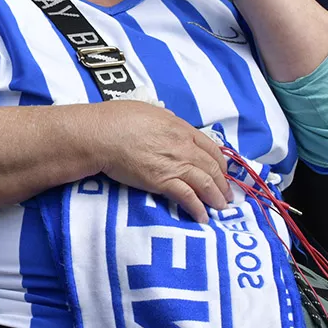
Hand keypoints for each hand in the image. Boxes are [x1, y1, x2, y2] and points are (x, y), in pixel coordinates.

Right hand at [91, 101, 231, 223]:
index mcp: (180, 128)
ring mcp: (175, 164)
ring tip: (220, 208)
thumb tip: (170, 122)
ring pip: (206, 183)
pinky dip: (198, 208)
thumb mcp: (147, 110)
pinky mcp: (163, 182)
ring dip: (216, 198)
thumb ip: (164, 118)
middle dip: (222, 183)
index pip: (210, 147)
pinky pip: (188, 197)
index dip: (220, 162)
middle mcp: (183, 146)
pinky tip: (203, 217)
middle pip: (212, 167)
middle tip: (226, 195)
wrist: (101, 135)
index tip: (222, 171)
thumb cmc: (116, 119)